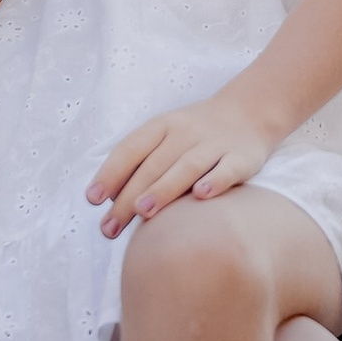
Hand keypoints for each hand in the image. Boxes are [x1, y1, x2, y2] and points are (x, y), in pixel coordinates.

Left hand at [88, 89, 271, 234]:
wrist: (249, 112)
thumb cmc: (195, 135)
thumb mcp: (165, 137)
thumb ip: (140, 163)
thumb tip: (109, 200)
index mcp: (162, 127)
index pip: (131, 149)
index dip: (110, 173)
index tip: (92, 200)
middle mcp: (186, 133)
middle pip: (153, 165)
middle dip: (129, 197)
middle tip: (110, 228)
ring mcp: (214, 144)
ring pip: (186, 166)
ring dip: (164, 188)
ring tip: (143, 211)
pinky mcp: (242, 157)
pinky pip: (227, 169)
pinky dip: (215, 181)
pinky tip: (201, 195)